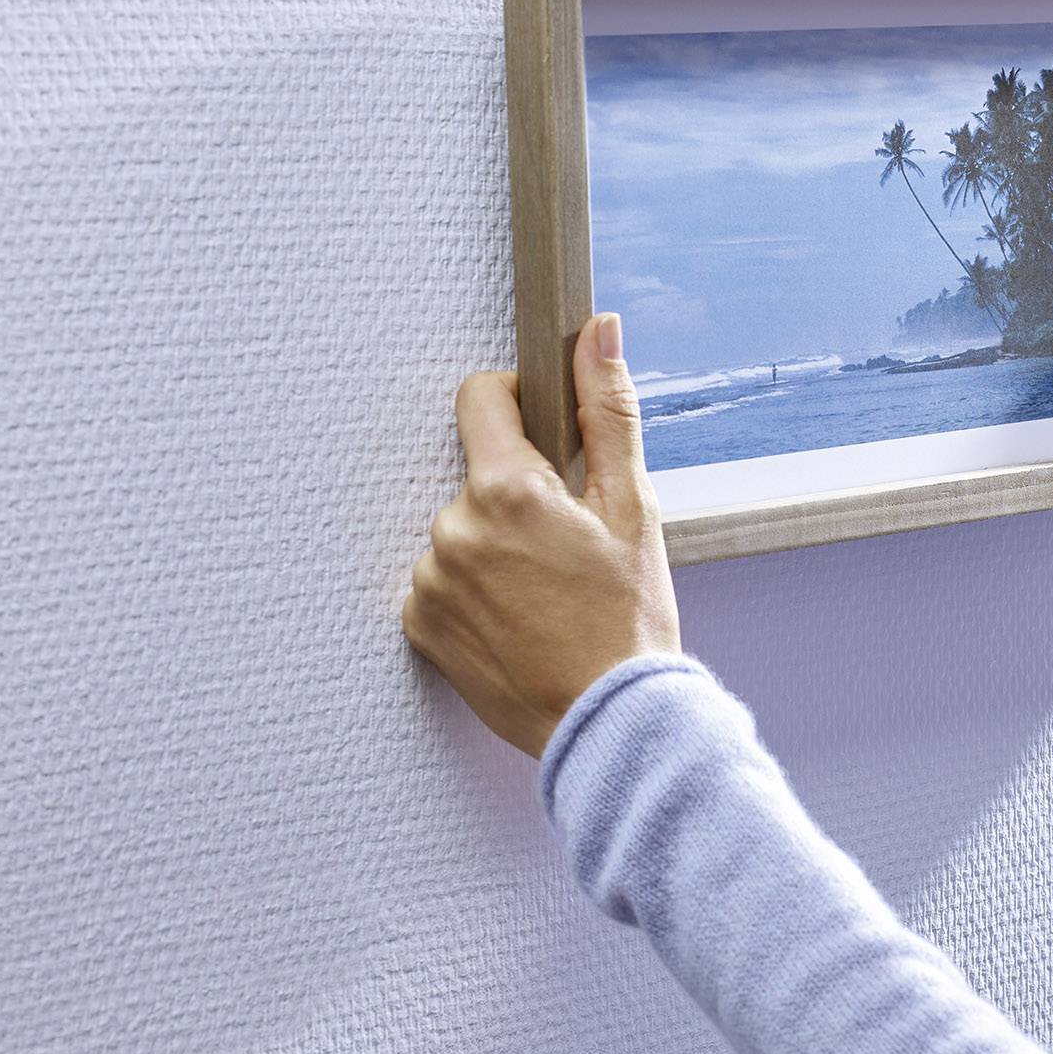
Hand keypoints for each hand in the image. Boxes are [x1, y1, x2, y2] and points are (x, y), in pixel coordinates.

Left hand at [402, 312, 682, 757]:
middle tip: (569, 546)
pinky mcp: (418, 625)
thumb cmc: (629, 617)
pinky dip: (473, 591)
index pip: (479, 397)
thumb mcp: (634, 506)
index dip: (517, 403)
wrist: (609, 724)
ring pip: (462, 529)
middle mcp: (453, 528)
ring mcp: (430, 580)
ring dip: (496, 546)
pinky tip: (519, 620)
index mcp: (507, 488)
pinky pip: (440, 581)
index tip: (547, 434)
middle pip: (478, 474)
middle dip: (519, 495)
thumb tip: (599, 330)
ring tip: (547, 593)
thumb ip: (607, 410)